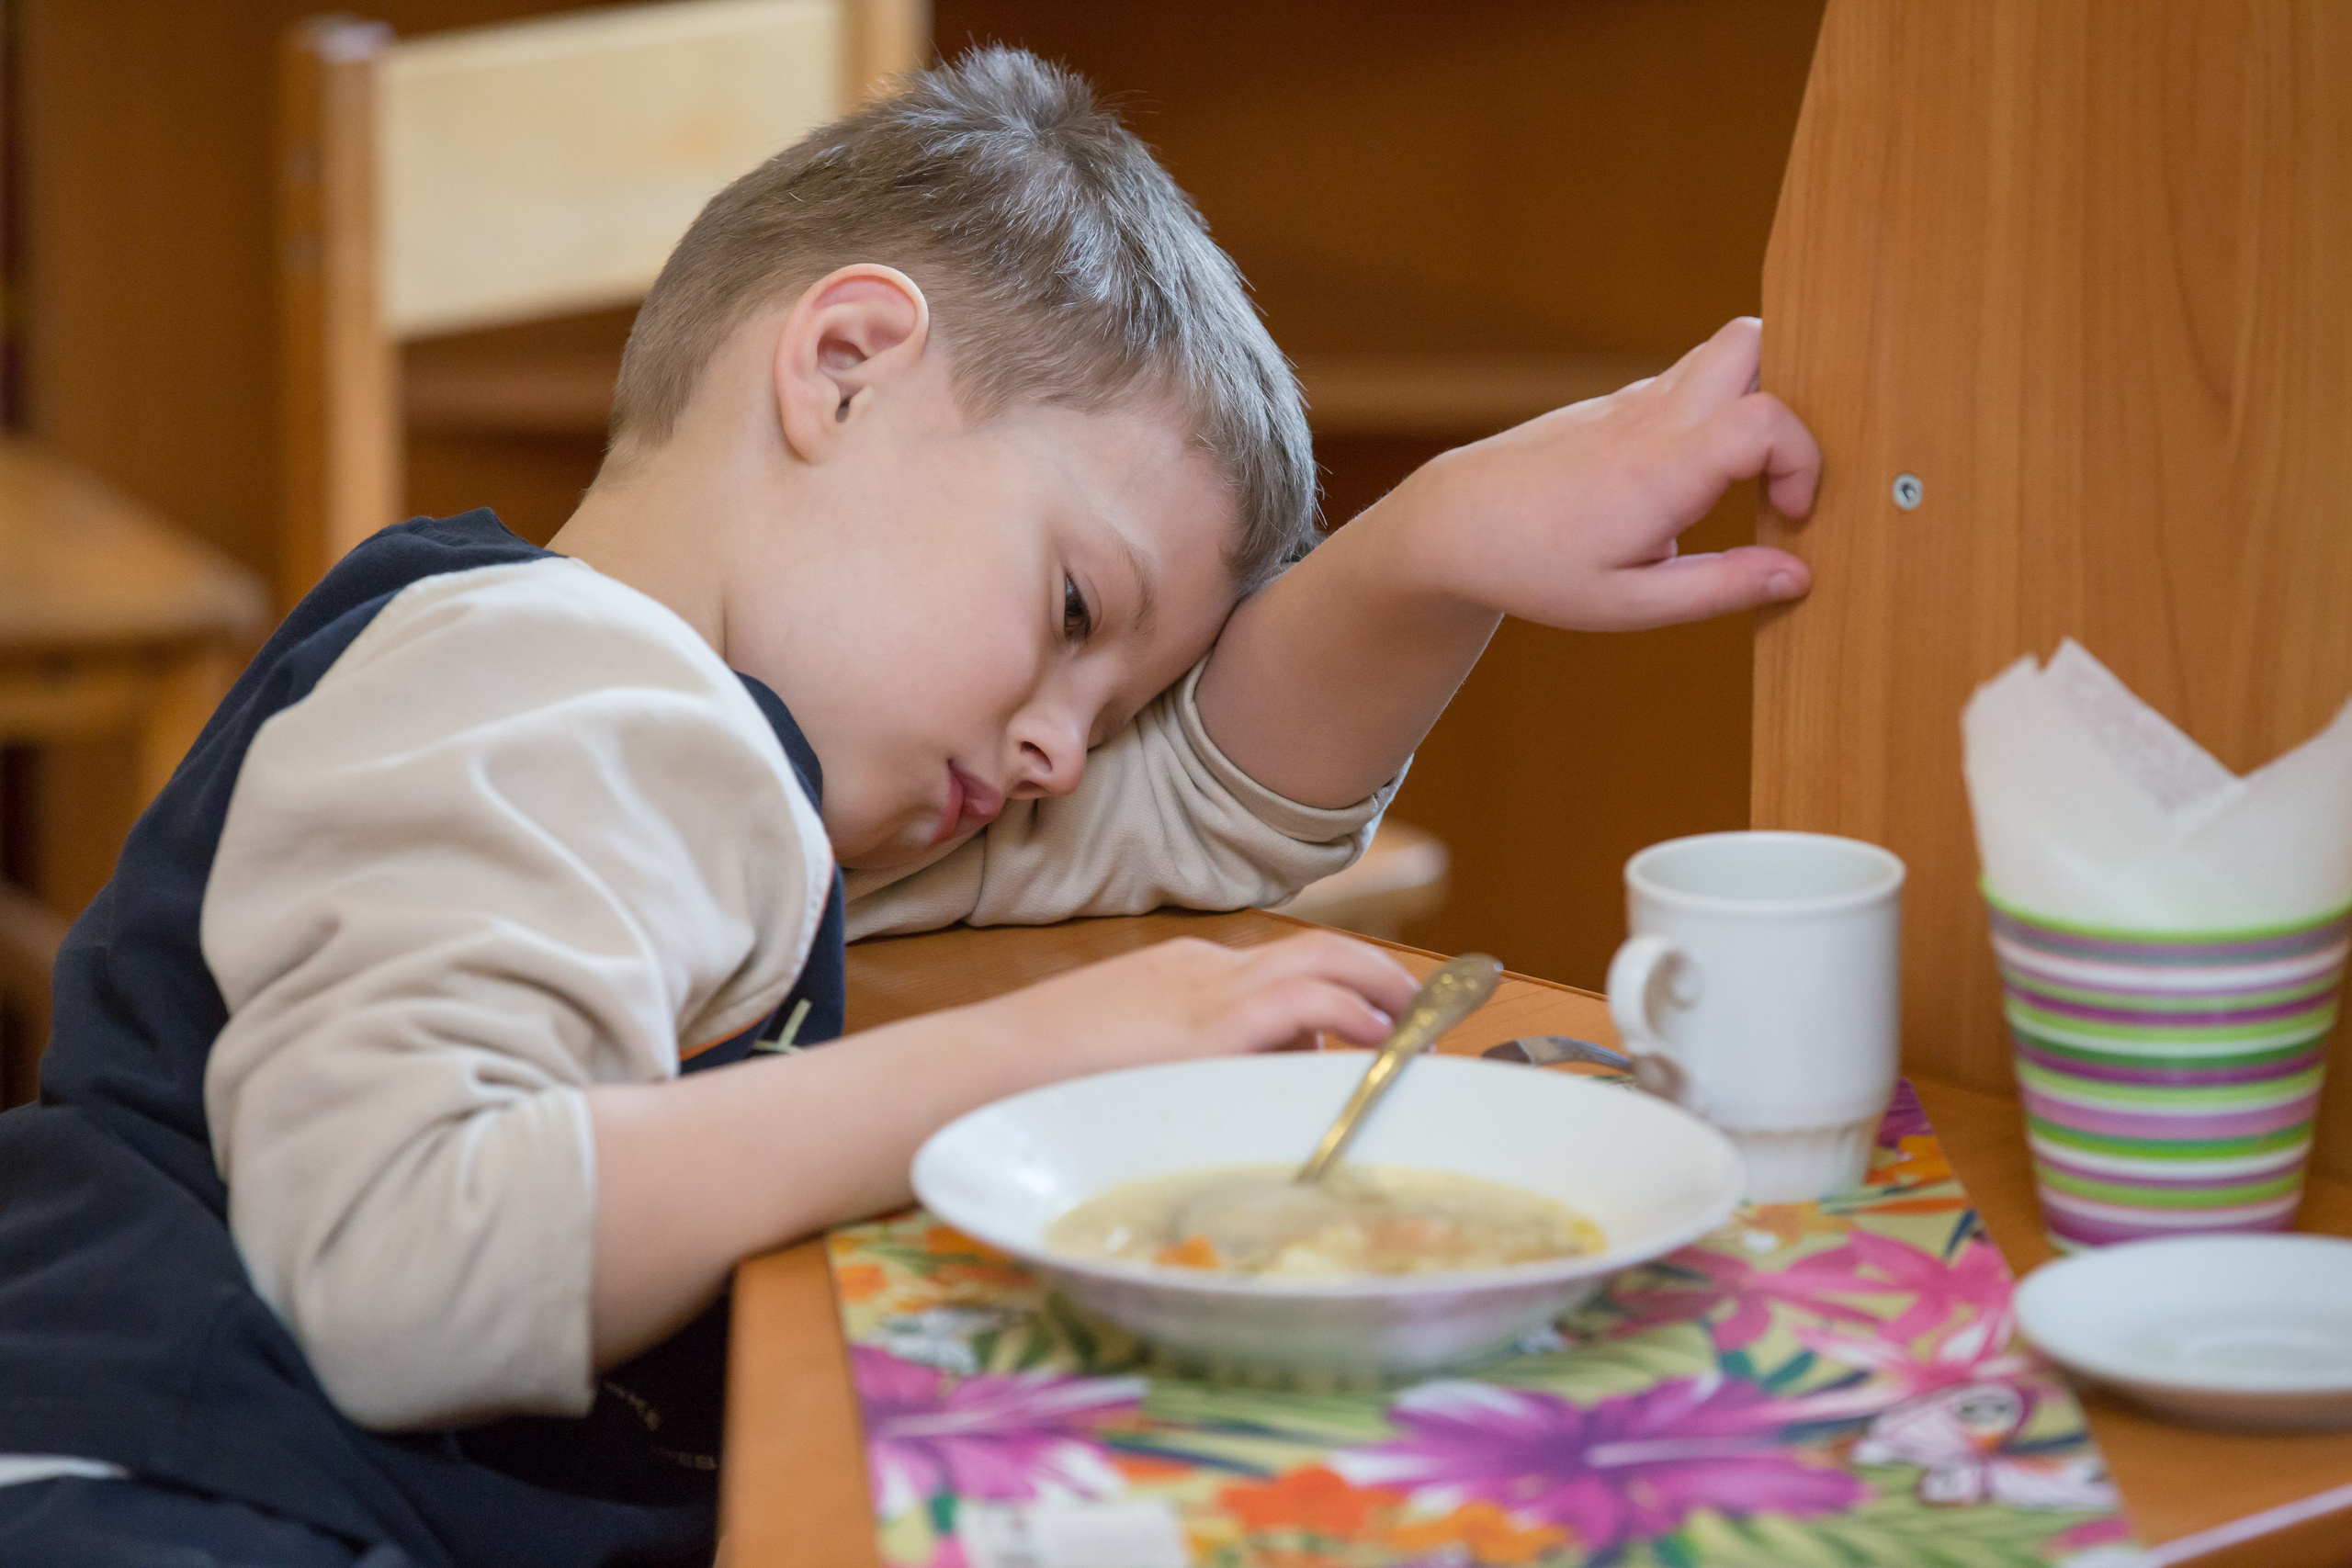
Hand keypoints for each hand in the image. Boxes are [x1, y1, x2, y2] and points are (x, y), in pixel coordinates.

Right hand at [980, 929, 1422, 1078]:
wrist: (982, 1068)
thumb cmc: (1039, 1079)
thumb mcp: (1125, 1059)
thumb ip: (1185, 1063)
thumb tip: (1248, 1085)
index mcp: (1182, 974)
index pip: (1279, 966)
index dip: (1338, 984)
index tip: (1375, 1010)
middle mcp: (1202, 971)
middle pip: (1315, 948)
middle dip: (1376, 972)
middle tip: (1419, 1008)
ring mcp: (1205, 992)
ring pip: (1320, 962)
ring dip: (1380, 987)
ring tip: (1419, 1022)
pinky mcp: (1207, 1028)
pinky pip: (1303, 1003)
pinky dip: (1351, 1011)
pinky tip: (1378, 1037)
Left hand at [1404, 316, 1819, 631]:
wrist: (1457, 522)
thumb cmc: (1535, 569)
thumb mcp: (1627, 604)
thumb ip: (1718, 589)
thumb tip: (1798, 575)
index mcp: (1658, 471)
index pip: (1766, 420)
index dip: (1803, 461)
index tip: (1787, 513)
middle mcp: (1651, 419)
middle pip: (1751, 341)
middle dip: (1795, 391)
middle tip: (1779, 465)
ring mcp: (1634, 400)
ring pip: (1724, 349)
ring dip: (1757, 393)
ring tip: (1745, 469)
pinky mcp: (1621, 402)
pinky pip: (1691, 379)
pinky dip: (1719, 406)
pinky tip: (1698, 472)